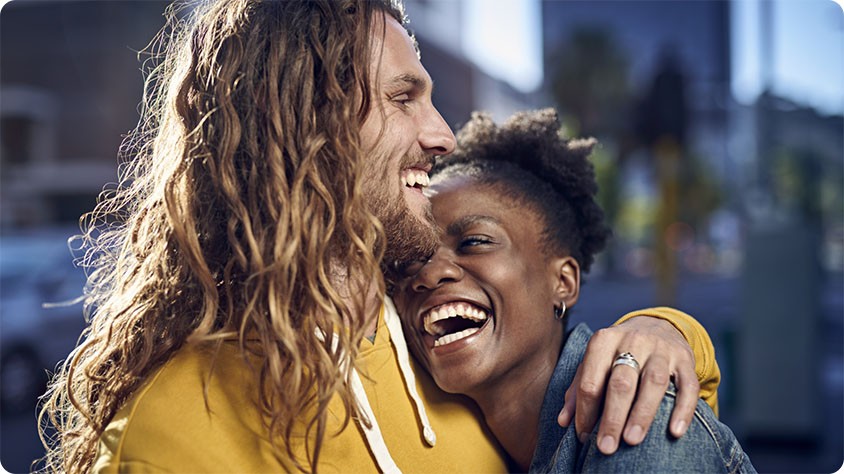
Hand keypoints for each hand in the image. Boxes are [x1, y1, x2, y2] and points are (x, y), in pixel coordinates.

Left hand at [556, 316, 698, 454]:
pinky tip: (675, 431)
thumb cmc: (619, 351)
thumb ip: (579, 388)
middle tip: (606, 447)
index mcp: (603, 341)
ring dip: (642, 413)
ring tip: (633, 440)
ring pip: (653, 381)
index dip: (585, 410)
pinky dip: (683, 409)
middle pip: (621, 382)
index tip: (584, 436)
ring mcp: (661, 349)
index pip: (591, 380)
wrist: (657, 326)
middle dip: (612, 417)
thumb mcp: (596, 361)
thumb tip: (564, 421)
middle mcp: (632, 341)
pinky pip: (687, 385)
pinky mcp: (685, 359)